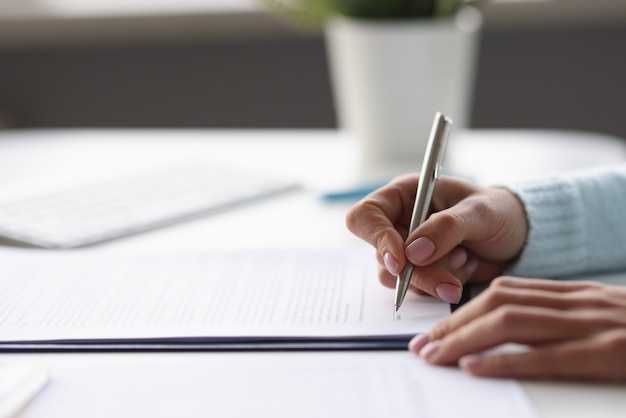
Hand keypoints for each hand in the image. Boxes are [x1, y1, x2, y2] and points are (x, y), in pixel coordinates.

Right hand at [345, 174, 527, 302]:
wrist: (520, 239)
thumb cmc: (500, 213)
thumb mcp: (480, 213)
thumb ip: (446, 228)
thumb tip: (412, 252)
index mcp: (404, 195)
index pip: (367, 216)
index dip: (376, 238)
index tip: (401, 261)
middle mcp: (399, 222)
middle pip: (382, 255)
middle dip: (417, 272)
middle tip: (450, 283)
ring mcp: (407, 251)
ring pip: (396, 278)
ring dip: (432, 280)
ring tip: (466, 262)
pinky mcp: (420, 273)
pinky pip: (416, 290)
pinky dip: (442, 286)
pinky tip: (465, 268)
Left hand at [410, 277, 625, 381]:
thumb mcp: (602, 321)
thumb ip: (561, 322)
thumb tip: (508, 335)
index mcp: (576, 295)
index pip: (505, 291)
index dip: (462, 308)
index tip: (434, 328)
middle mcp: (581, 303)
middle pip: (499, 301)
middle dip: (453, 324)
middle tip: (420, 345)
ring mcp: (598, 325)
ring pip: (514, 321)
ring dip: (465, 339)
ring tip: (434, 356)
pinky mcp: (613, 353)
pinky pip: (549, 355)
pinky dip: (507, 361)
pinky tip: (476, 369)